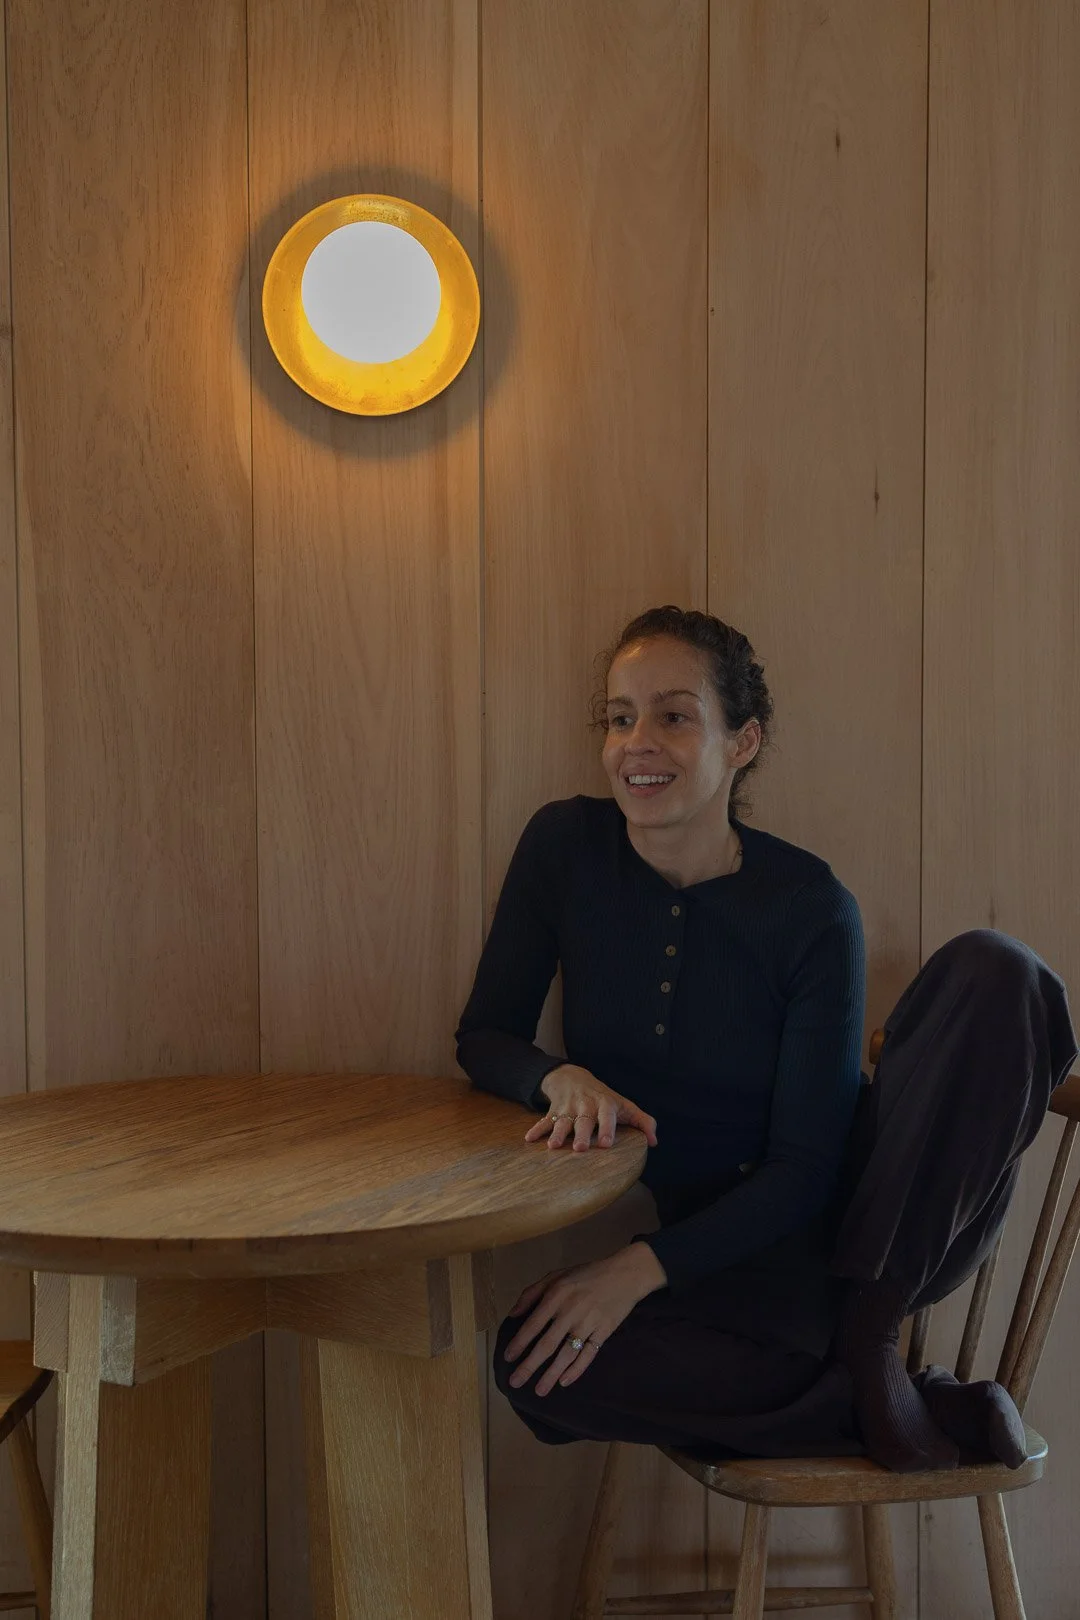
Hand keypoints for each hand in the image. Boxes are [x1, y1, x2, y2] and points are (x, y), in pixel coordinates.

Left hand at [502, 1243, 667, 1396]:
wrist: (624, 1275)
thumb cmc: (585, 1275)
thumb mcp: (556, 1276)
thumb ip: (532, 1293)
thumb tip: (512, 1315)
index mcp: (556, 1295)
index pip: (533, 1324)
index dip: (519, 1343)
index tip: (508, 1358)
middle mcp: (571, 1311)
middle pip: (547, 1344)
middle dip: (529, 1365)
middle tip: (515, 1383)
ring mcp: (588, 1323)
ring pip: (567, 1354)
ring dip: (551, 1374)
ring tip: (539, 1391)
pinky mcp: (604, 1332)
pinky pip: (588, 1355)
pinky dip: (577, 1369)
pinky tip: (564, 1381)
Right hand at [525, 1063, 658, 1151]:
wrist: (572, 1076)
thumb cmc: (603, 1097)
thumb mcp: (624, 1105)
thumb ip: (642, 1122)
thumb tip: (654, 1142)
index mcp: (604, 1104)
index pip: (607, 1115)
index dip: (607, 1128)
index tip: (606, 1144)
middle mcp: (585, 1105)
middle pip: (583, 1120)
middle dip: (581, 1134)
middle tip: (580, 1149)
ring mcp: (568, 1108)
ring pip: (562, 1121)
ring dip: (557, 1133)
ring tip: (552, 1147)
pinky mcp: (553, 1111)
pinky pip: (544, 1121)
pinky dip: (536, 1130)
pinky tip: (529, 1139)